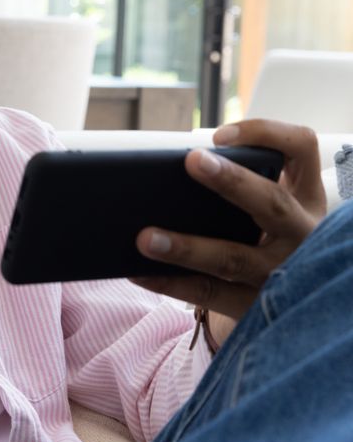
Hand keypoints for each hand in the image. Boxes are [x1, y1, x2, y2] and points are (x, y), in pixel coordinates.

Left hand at [130, 120, 325, 330]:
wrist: (287, 301)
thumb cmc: (260, 237)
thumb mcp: (266, 209)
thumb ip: (235, 188)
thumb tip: (169, 174)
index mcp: (303, 196)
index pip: (301, 148)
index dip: (267, 134)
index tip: (221, 134)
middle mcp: (301, 233)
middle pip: (272, 204)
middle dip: (232, 181)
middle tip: (192, 160)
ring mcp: (282, 274)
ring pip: (234, 257)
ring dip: (187, 247)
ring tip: (144, 237)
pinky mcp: (256, 307)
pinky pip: (209, 294)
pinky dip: (171, 282)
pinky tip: (138, 272)